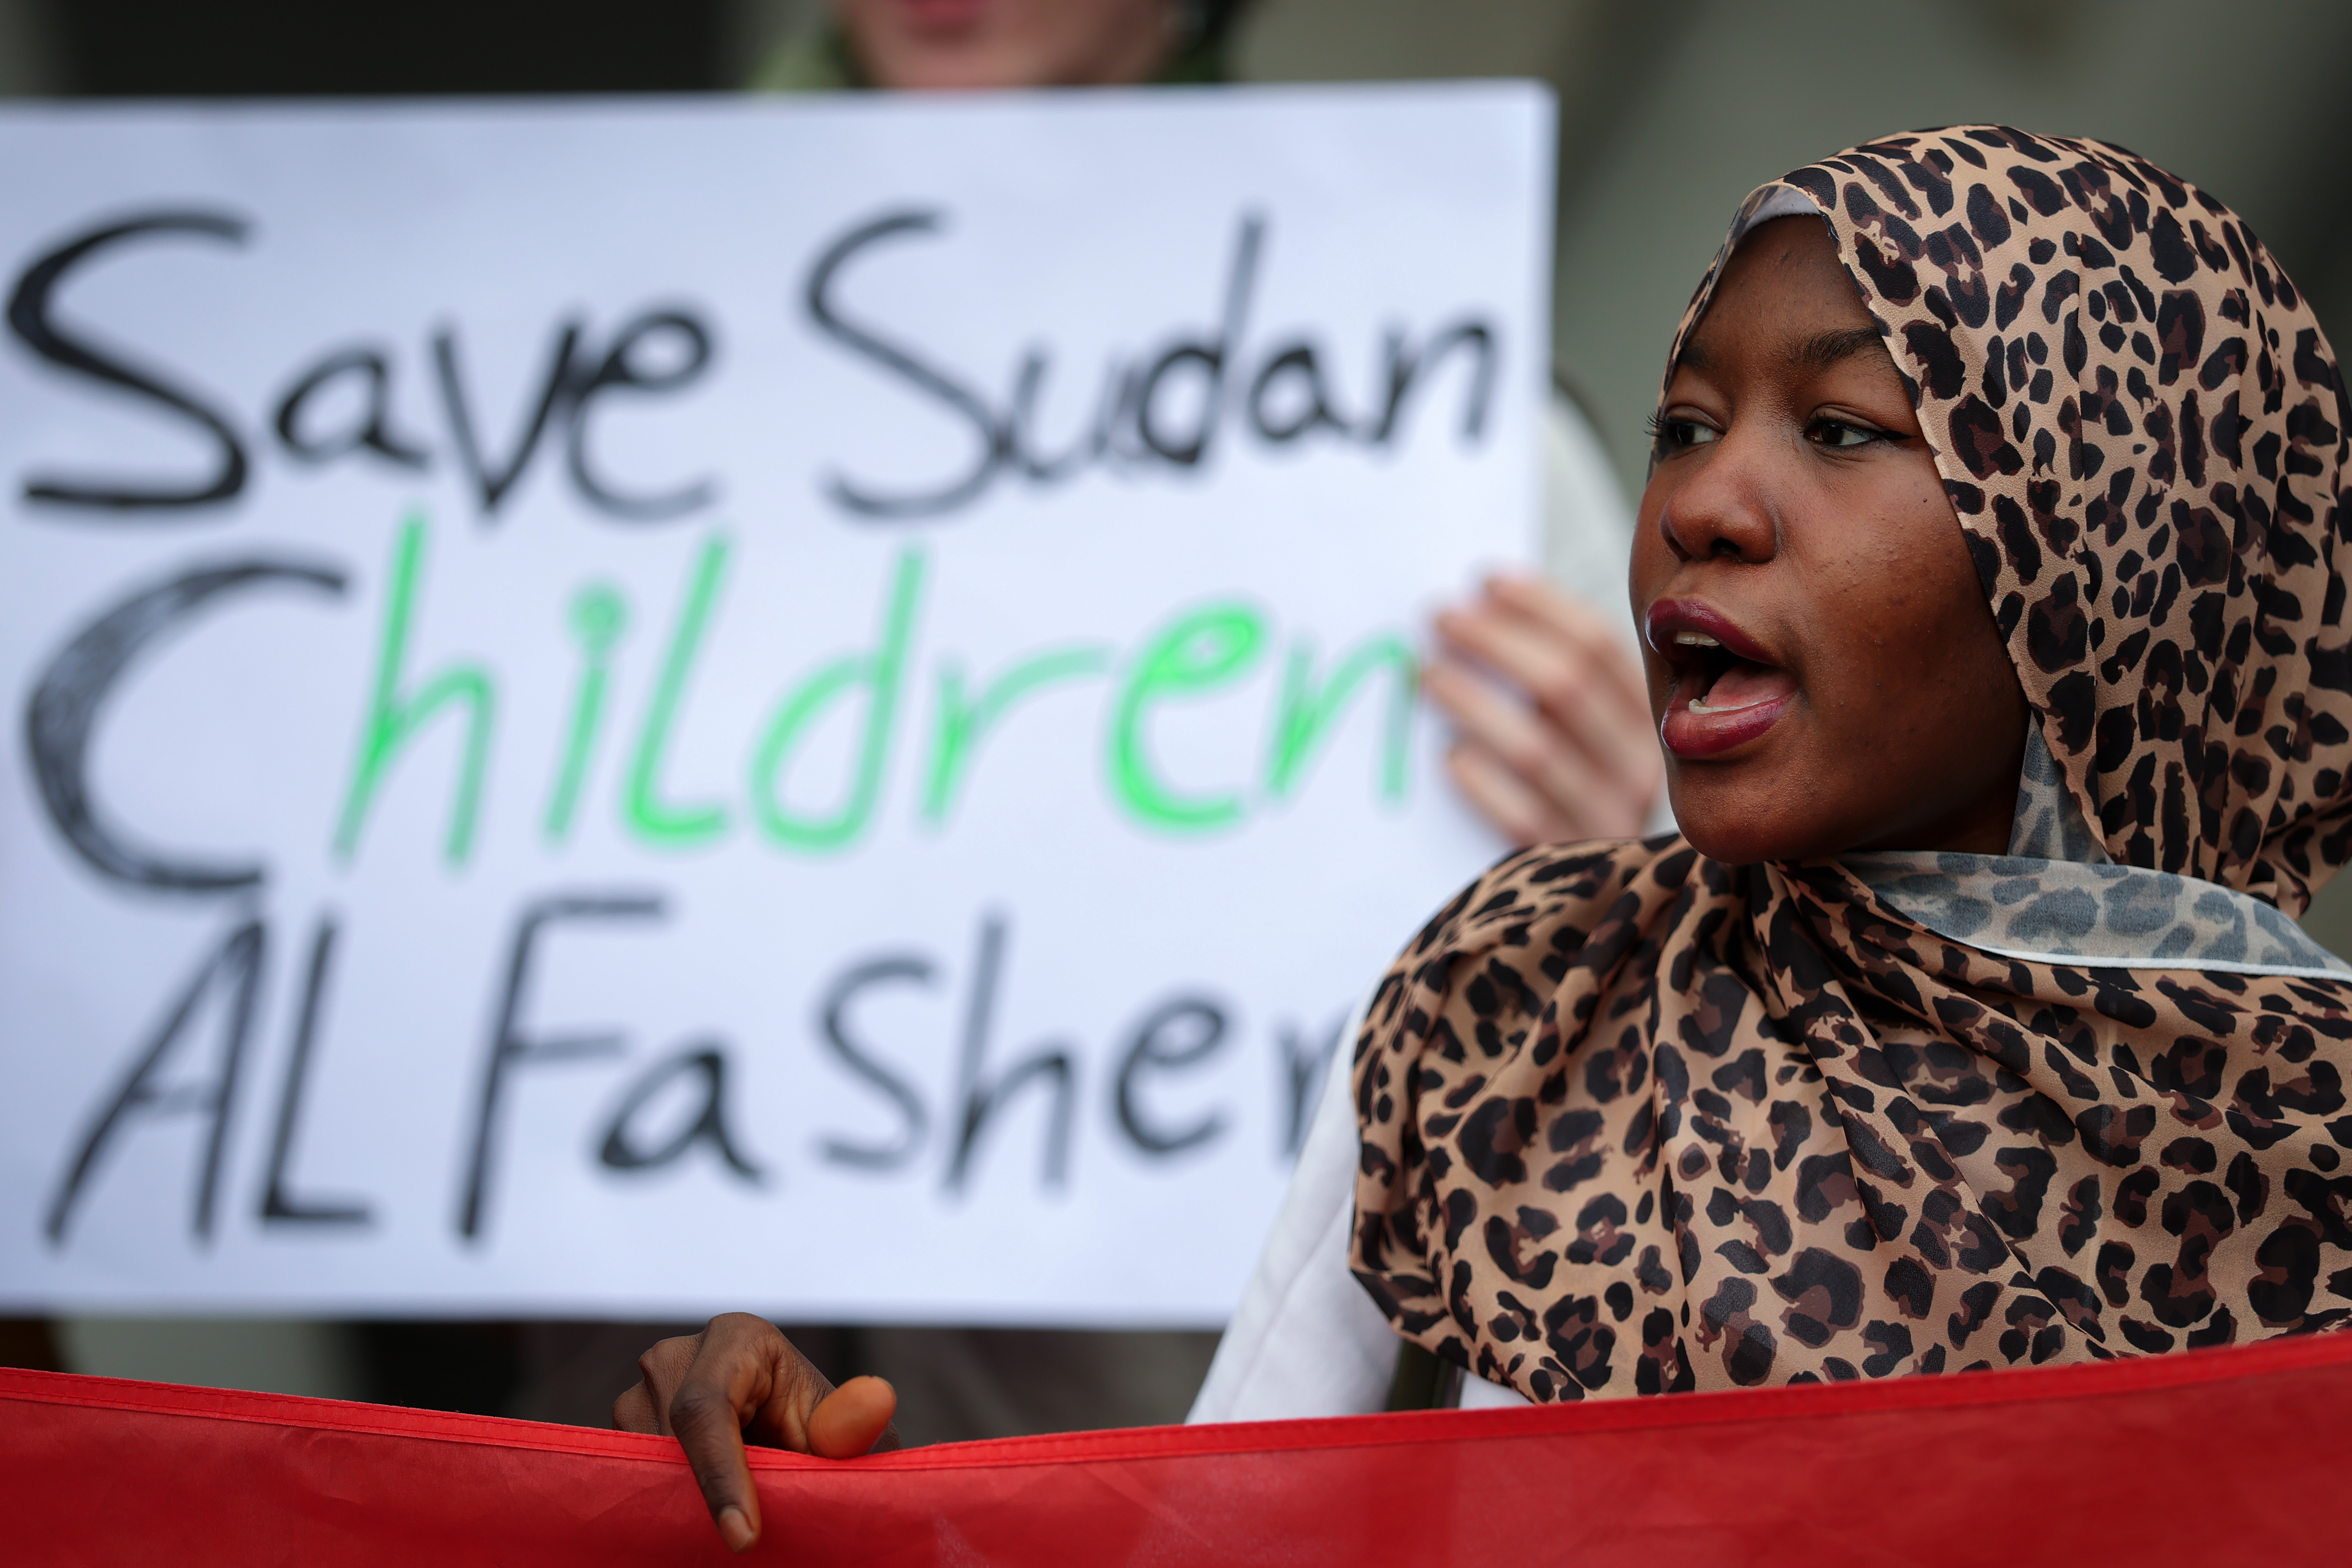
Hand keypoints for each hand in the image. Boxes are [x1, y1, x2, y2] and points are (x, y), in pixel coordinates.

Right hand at [612, 1313, 898, 1552]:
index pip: (707, 1408)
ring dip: (680, 1506)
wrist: (787, 1442)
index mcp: (735, 1339)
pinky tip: (696, 1521)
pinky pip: (630, 1476)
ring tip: (734, 1521)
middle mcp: (676, 1357)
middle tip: (746, 1542)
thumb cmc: (818, 1433)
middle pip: (670, 1441)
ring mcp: (640, 1391)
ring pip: (644, 1464)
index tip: (744, 1538)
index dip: (721, 1475)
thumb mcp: (841, 1434)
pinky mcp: (623, 1428)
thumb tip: (879, 1399)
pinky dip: (662, 1506)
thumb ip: (853, 1424)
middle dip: (701, 1499)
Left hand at [1425, 574, 1662, 845]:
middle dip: (1495, 642)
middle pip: (1565, 687)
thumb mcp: (1574, 726)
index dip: (1538, 605)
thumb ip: (1549, 672)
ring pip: (1535, 748)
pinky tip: (1449, 756)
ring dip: (1473, 703)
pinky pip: (1519, 815)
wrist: (1572, 900)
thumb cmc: (1563, 787)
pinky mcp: (1564, 864)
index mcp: (1650, 719)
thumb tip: (1482, 599)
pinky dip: (1480, 781)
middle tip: (1439, 618)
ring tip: (1426, 675)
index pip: (1599, 645)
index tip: (1484, 580)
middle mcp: (1640, 769)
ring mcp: (1606, 821)